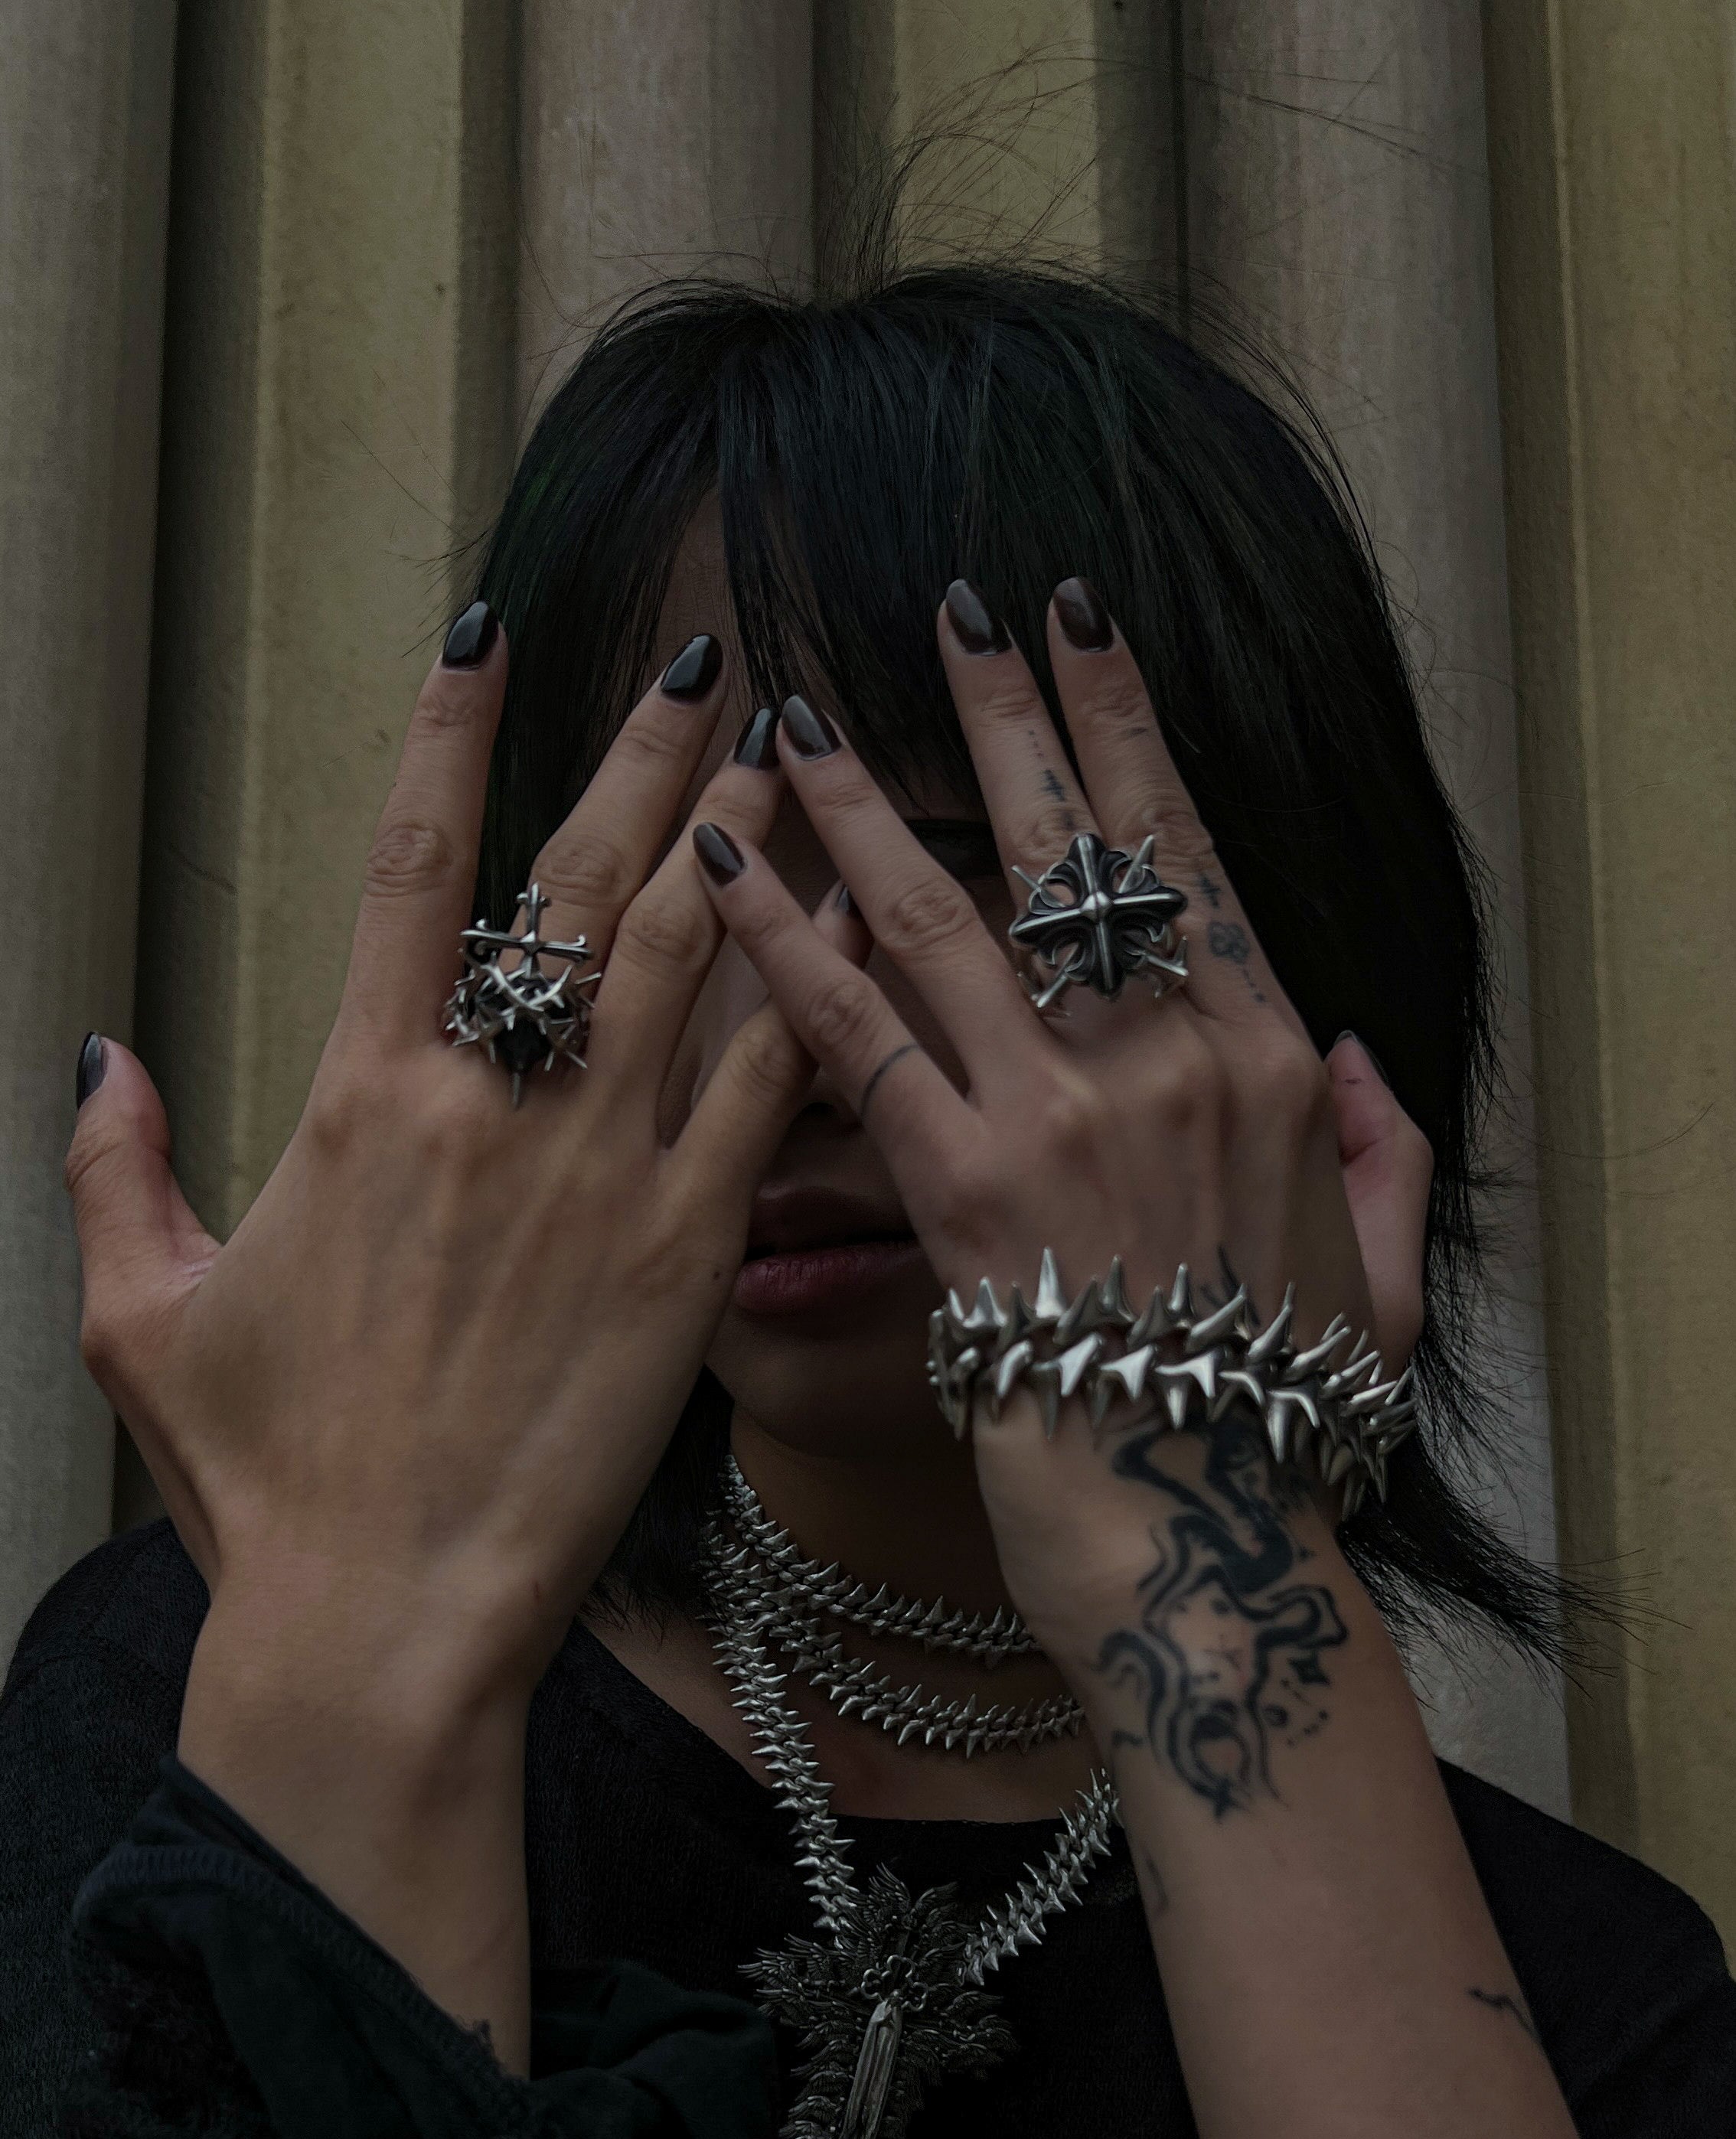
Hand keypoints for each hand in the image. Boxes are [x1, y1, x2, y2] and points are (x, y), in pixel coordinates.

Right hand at [66, 623, 822, 2058]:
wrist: (386, 1615)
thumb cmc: (264, 1483)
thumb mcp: (139, 1319)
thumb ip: (113, 1168)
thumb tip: (98, 1053)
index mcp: (360, 1095)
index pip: (411, 859)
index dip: (455, 729)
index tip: (498, 630)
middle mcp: (491, 1104)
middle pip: (580, 880)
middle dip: (648, 755)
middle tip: (711, 665)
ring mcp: (601, 1173)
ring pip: (689, 958)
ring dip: (744, 844)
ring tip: (795, 752)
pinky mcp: (687, 1255)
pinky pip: (761, 1091)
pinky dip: (809, 998)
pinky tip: (853, 926)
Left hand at [688, 590, 1429, 1655]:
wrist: (1205, 1536)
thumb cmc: (1281, 1418)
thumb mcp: (1382, 1274)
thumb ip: (1381, 1148)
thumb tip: (1363, 1054)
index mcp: (1274, 1058)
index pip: (1187, 851)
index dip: (1128, 729)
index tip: (1081, 631)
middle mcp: (1177, 1058)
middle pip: (1077, 844)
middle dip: (1009, 709)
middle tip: (949, 602)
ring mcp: (1070, 1115)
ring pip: (948, 917)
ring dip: (864, 804)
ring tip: (795, 716)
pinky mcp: (966, 1189)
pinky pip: (856, 1038)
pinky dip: (785, 943)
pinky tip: (726, 869)